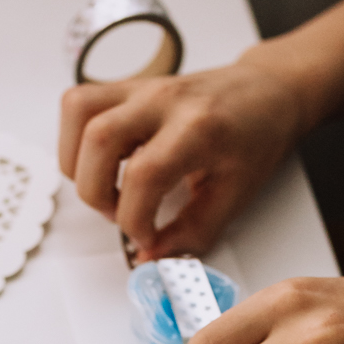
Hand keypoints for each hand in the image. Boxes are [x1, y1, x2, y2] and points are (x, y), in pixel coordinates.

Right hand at [58, 49, 305, 259]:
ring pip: (78, 112)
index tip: (146, 236)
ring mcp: (142, 88)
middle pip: (98, 139)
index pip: (143, 175)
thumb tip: (150, 255)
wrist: (267, 93)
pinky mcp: (128, 88)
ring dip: (78, 162)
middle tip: (122, 213)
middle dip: (98, 193)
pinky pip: (79, 103)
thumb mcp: (234, 195)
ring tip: (105, 186)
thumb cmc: (256, 136)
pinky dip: (76, 138)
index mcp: (199, 127)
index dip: (135, 219)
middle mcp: (164, 101)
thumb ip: (191, 232)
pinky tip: (102, 161)